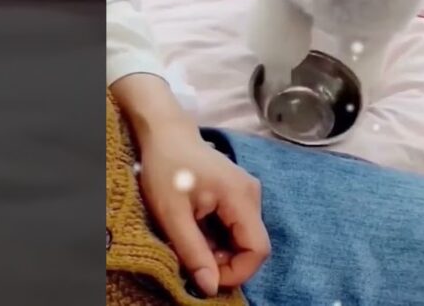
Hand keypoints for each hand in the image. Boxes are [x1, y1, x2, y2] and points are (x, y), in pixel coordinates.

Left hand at [137, 124, 270, 296]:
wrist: (166, 134)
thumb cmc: (166, 168)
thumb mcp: (172, 215)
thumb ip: (193, 252)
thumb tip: (210, 288)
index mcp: (241, 197)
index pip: (258, 249)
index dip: (238, 272)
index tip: (208, 278)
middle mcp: (252, 195)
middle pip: (252, 245)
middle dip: (226, 262)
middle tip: (194, 257)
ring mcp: (248, 193)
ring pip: (244, 237)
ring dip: (220, 250)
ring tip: (191, 239)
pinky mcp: (240, 193)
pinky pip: (238, 226)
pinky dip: (219, 237)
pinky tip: (197, 228)